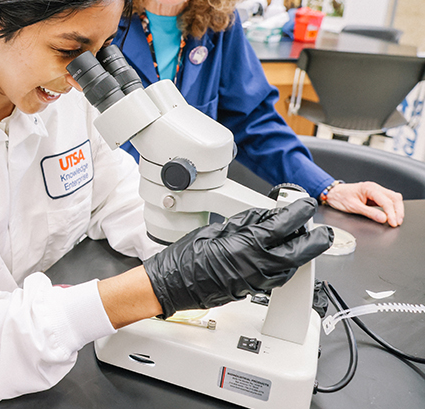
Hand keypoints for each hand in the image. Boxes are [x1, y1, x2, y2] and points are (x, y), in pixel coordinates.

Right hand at [142, 198, 332, 318]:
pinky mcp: (254, 291)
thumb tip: (265, 216)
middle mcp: (257, 265)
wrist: (173, 285)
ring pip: (293, 266)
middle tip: (322, 231)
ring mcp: (258, 281)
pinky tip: (286, 258)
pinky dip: (288, 266)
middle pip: (300, 251)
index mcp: (247, 244)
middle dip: (315, 239)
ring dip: (302, 253)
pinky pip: (280, 278)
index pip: (284, 225)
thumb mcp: (216, 228)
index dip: (299, 212)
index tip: (306, 205)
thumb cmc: (185, 257)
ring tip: (305, 241)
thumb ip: (245, 222)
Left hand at [324, 181, 403, 226]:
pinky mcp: (375, 195)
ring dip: (397, 209)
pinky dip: (392, 207)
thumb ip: (369, 213)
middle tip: (397, 222)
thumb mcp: (353, 207)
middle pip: (394, 198)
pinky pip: (388, 200)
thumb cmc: (340, 197)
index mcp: (369, 188)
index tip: (393, 223)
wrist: (332, 193)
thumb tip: (383, 219)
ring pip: (393, 198)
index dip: (392, 213)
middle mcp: (374, 187)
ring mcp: (376, 191)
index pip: (386, 201)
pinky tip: (392, 214)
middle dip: (398, 211)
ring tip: (397, 220)